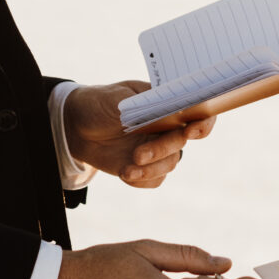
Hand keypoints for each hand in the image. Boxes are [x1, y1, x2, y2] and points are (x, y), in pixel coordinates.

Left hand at [63, 81, 215, 187]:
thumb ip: (143, 104)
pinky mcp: (146, 168)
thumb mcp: (117, 98)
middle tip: (139, 154)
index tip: (191, 131)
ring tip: (127, 169)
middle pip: (181, 142)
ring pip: (169, 164)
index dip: (203, 122)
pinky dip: (142, 180)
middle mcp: (168, 127)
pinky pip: (155, 180)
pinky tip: (125, 173)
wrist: (76, 127)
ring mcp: (158, 148)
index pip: (198, 111)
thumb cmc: (99, 104)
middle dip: (162, 150)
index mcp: (167, 103)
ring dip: (150, 169)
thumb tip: (166, 110)